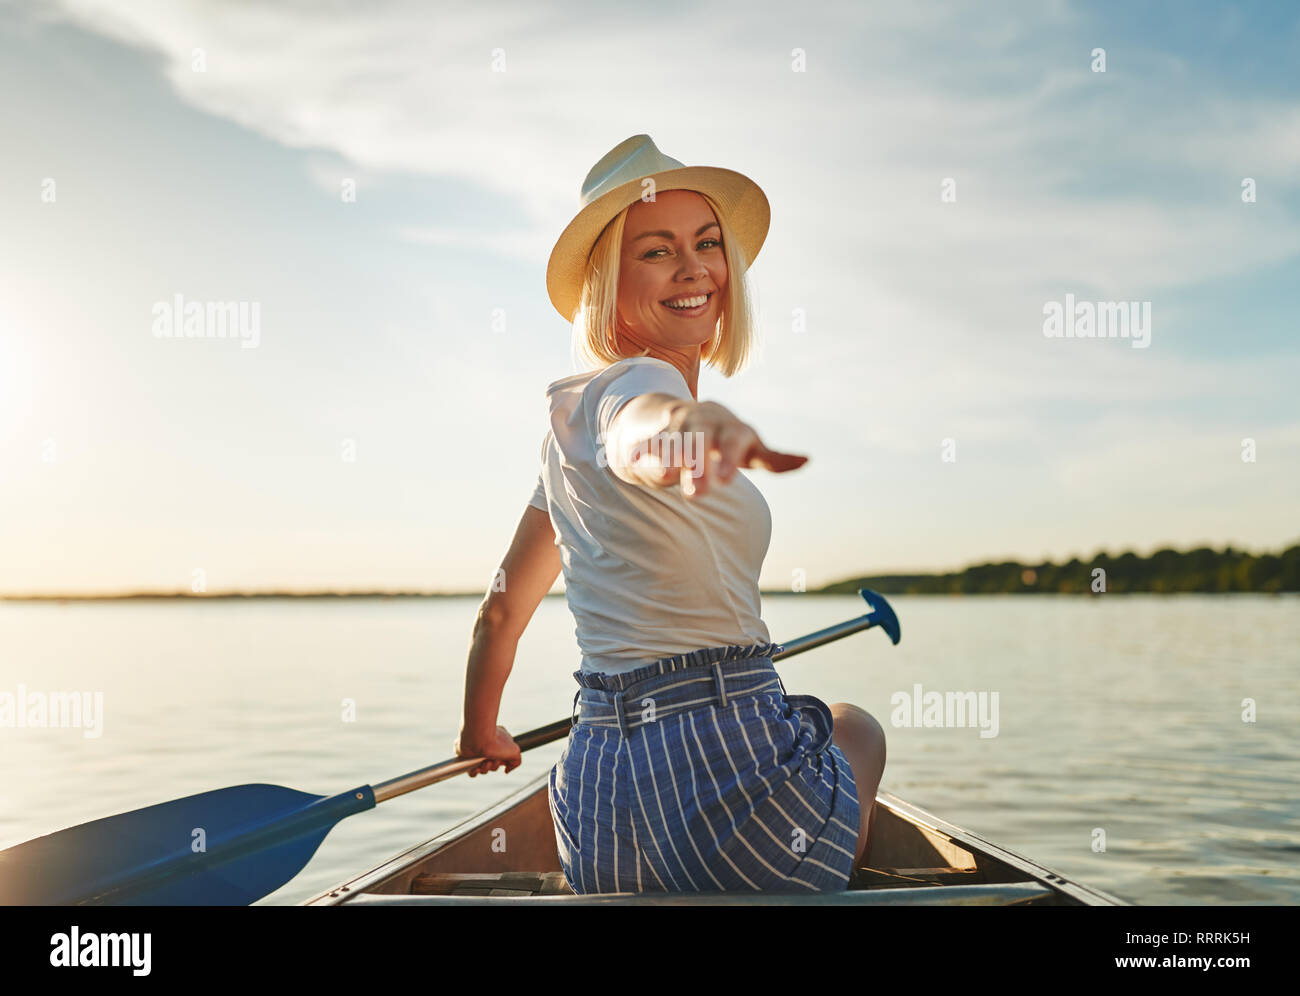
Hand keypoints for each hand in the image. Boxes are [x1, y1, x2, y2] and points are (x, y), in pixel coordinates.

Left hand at [453, 724, 521, 776]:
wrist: (478, 738)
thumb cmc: (497, 743)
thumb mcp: (515, 752)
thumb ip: (516, 762)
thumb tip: (506, 770)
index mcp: (499, 741)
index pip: (502, 757)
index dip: (503, 762)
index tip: (502, 760)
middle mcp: (487, 745)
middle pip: (492, 764)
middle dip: (493, 766)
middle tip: (492, 760)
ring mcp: (476, 750)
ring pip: (482, 768)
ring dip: (484, 769)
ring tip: (484, 762)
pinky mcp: (466, 756)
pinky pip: (470, 770)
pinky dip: (474, 772)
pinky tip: (476, 768)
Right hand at [650, 401, 808, 498]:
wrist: (689, 415)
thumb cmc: (729, 441)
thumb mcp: (752, 450)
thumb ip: (775, 459)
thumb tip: (807, 460)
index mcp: (732, 429)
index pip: (734, 440)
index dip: (729, 459)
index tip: (725, 483)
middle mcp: (707, 423)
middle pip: (703, 440)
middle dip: (699, 465)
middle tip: (697, 495)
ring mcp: (681, 426)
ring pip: (676, 439)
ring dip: (671, 456)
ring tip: (665, 476)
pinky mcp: (659, 434)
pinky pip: (650, 441)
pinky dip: (642, 450)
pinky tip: (631, 459)